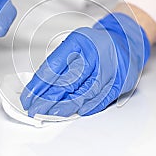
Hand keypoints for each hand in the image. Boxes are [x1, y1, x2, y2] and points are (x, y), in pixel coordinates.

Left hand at [20, 13, 149, 116]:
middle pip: (68, 80)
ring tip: (51, 113)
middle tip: (35, 109)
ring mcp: (110, 68)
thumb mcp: (76, 46)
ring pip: (85, 91)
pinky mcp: (120, 81)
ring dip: (66, 105)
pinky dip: (89, 106)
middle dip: (48, 98)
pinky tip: (76, 112)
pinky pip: (102, 97)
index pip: (54, 66)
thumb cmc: (98, 45)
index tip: (28, 97)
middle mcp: (95, 53)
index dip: (39, 84)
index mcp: (80, 41)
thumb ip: (60, 64)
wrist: (127, 42)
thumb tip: (40, 87)